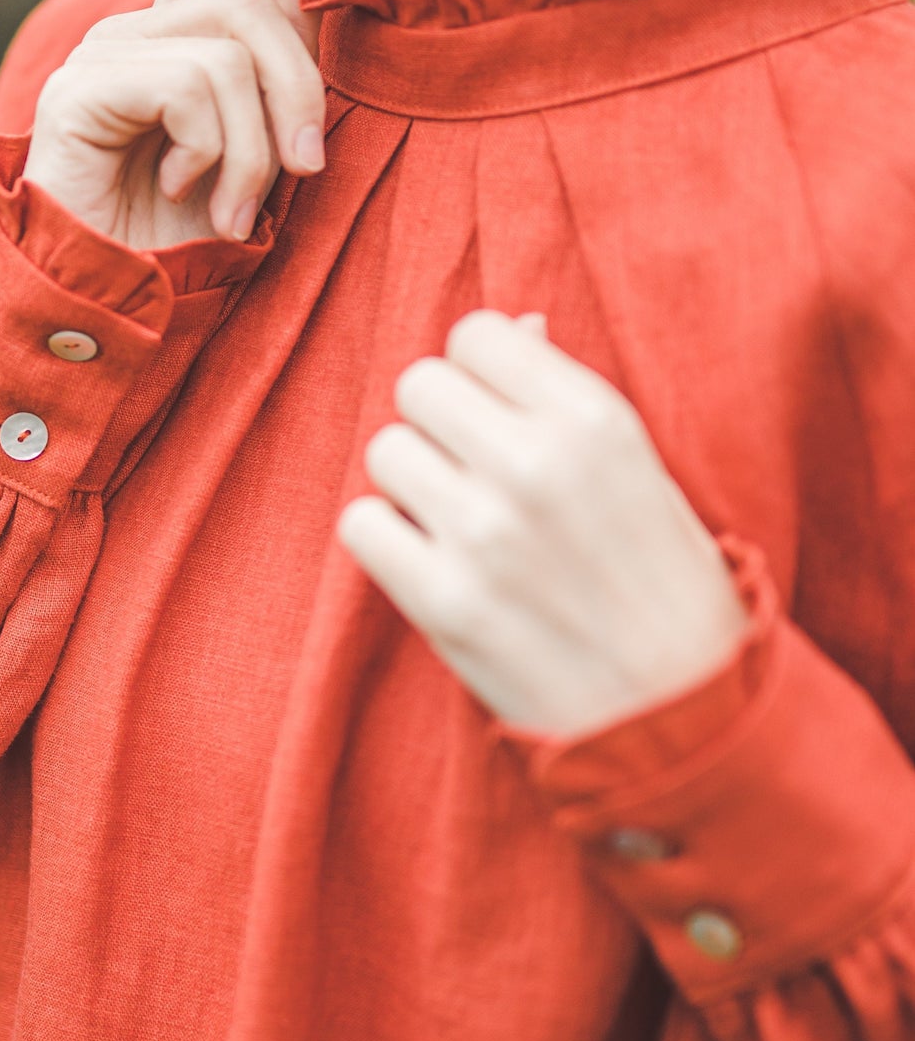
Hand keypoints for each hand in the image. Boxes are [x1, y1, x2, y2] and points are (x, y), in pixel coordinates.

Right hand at [24, 0, 331, 248]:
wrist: (106, 299)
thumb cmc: (181, 238)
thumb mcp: (255, 151)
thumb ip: (277, 77)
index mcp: (174, 37)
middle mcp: (134, 34)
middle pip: (250, 2)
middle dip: (300, 90)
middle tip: (306, 166)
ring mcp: (102, 57)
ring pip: (229, 55)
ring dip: (255, 149)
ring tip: (234, 210)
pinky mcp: (80, 90)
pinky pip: (187, 88)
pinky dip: (208, 152)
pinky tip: (184, 191)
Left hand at [337, 311, 752, 739]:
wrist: (680, 716)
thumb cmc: (659, 582)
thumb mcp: (637, 469)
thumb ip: (563, 397)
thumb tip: (512, 324)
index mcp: (593, 418)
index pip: (477, 334)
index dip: (477, 374)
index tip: (495, 416)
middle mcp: (535, 463)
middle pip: (418, 385)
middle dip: (438, 425)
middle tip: (473, 475)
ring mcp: (483, 533)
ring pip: (385, 451)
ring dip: (411, 485)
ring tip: (460, 526)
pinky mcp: (442, 601)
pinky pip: (360, 525)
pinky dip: (386, 542)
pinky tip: (432, 565)